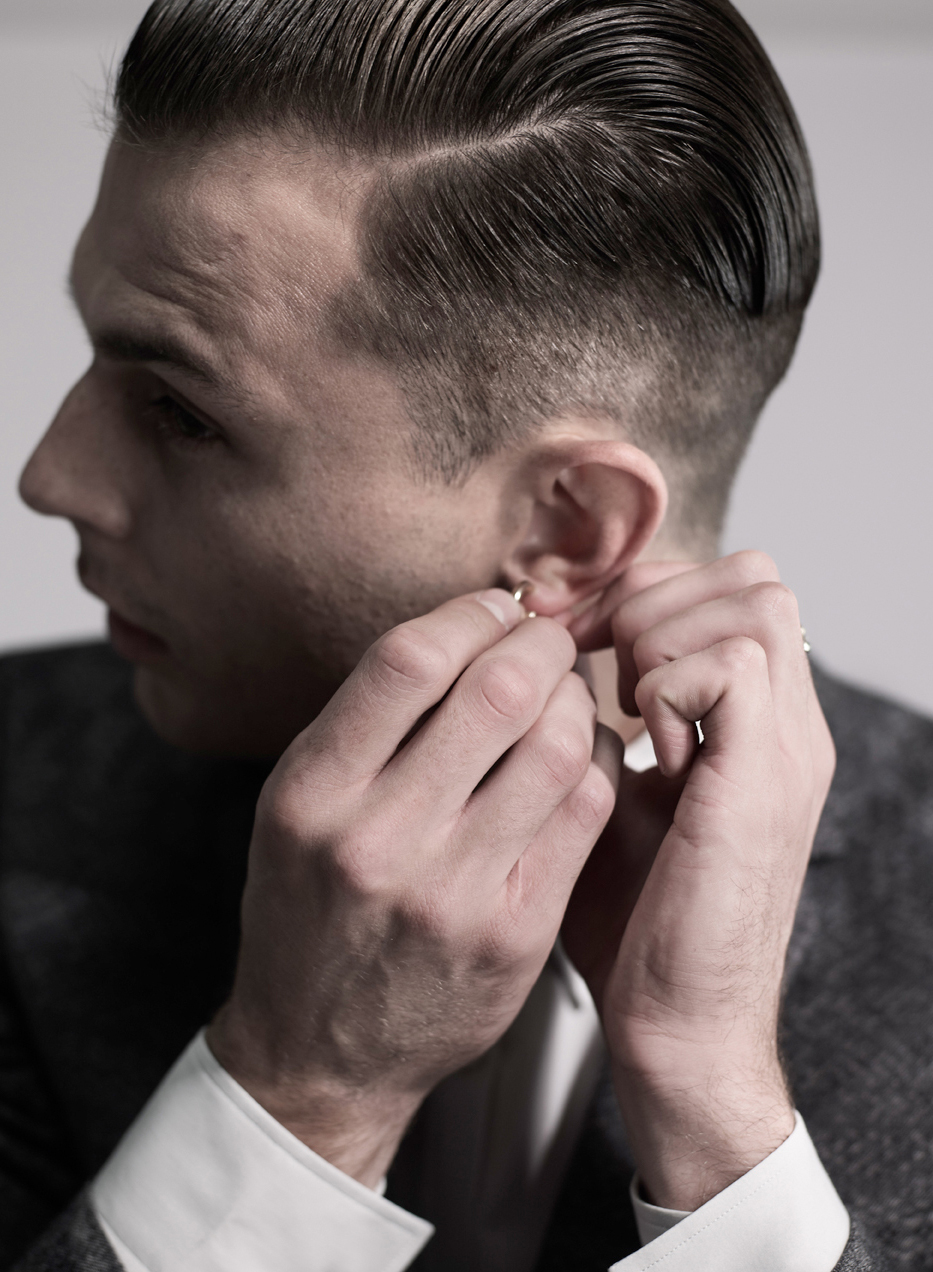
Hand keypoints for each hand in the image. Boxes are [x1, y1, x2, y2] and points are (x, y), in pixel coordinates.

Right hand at [208, 589, 620, 1186]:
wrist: (323, 1050)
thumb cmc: (311, 911)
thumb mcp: (298, 805)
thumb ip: (369, 720)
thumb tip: (468, 627)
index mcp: (313, 792)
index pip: (409, 659)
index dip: (471, 613)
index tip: (495, 608)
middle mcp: (379, 840)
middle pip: (499, 690)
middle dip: (541, 643)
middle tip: (547, 640)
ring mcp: (455, 891)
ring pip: (558, 744)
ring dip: (576, 699)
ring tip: (565, 695)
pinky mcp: (517, 931)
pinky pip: (586, 809)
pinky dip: (597, 760)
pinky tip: (581, 754)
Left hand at [563, 552, 834, 1209]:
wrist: (677, 1025)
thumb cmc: (637, 918)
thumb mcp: (619, 793)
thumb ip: (608, 720)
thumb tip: (557, 651)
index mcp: (758, 724)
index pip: (729, 585)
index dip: (646, 590)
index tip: (575, 633)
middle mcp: (788, 725)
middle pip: (753, 575)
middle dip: (654, 598)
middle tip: (597, 665)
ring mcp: (786, 749)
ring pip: (752, 601)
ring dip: (664, 638)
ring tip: (625, 710)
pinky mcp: (764, 781)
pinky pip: (730, 666)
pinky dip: (668, 688)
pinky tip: (644, 751)